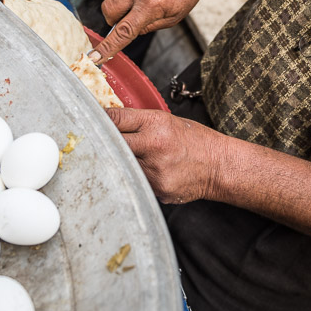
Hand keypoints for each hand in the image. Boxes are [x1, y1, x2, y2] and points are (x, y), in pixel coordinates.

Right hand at [89, 0, 210, 62]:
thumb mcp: (173, 18)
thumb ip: (148, 27)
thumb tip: (126, 32)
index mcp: (152, 5)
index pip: (124, 31)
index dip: (108, 46)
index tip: (95, 56)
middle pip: (108, 11)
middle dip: (112, 19)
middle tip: (128, 17)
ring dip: (121, 2)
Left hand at [106, 107, 225, 203]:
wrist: (219, 166)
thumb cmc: (195, 141)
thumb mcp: (167, 121)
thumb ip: (138, 122)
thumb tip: (108, 120)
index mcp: (156, 126)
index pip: (117, 120)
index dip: (100, 120)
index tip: (91, 120)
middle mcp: (154, 147)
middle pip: (114, 144)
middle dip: (105, 142)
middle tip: (96, 142)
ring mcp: (155, 172)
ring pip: (123, 166)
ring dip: (121, 162)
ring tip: (134, 159)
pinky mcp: (157, 190)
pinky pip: (137, 182)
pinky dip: (138, 177)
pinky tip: (151, 173)